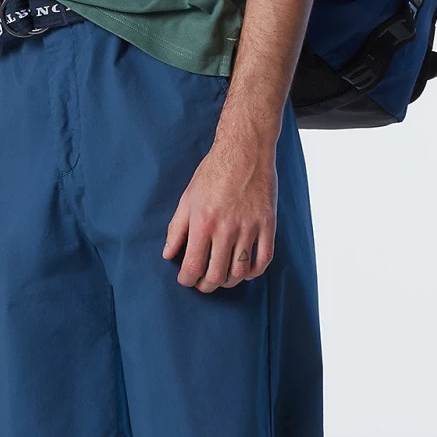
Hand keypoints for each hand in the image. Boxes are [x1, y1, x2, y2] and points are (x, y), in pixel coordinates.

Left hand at [163, 127, 276, 291]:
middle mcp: (226, 229)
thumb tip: (168, 254)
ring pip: (240, 272)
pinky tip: (245, 270)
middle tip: (203, 283)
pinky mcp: (268, 224)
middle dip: (206, 285)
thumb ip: (177, 229)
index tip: (186, 279)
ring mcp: (250, 228)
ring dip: (229, 281)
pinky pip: (264, 259)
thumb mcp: (187, 198)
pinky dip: (254, 272)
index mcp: (203, 223)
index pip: (193, 266)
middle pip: (217, 275)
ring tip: (222, 277)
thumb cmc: (213, 172)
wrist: (244, 151)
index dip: (187, 280)